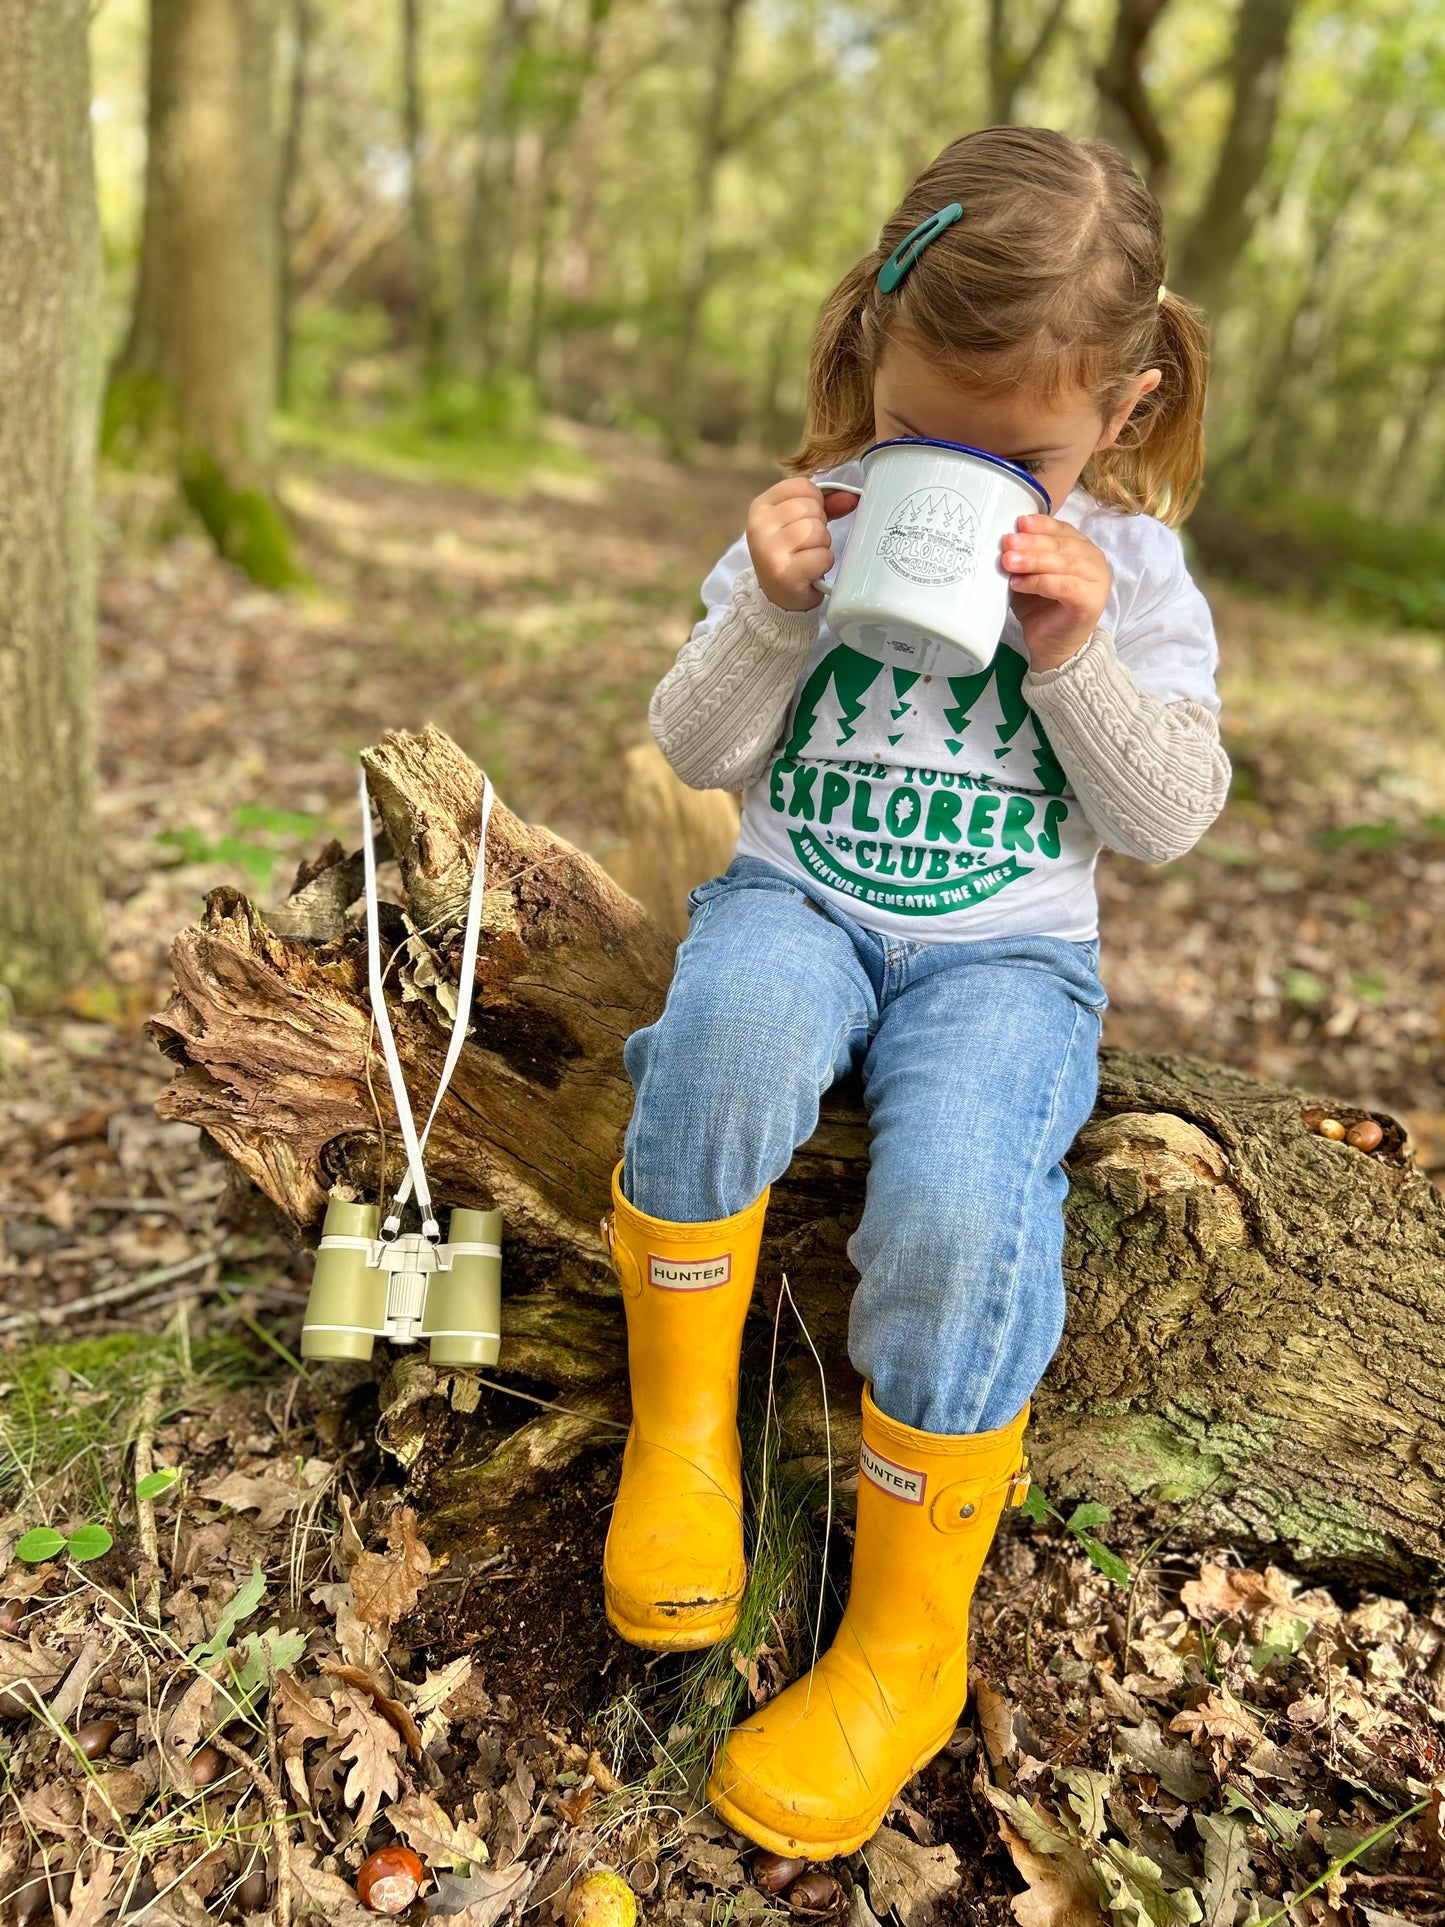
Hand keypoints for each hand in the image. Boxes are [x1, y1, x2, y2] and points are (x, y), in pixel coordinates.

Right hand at [746, 479, 857, 612]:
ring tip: (809, 556)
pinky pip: (821, 556)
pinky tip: (812, 570)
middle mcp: (760, 526)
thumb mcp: (800, 522)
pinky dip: (824, 563)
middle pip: (811, 507)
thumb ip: (825, 505)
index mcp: (761, 507)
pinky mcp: (784, 574)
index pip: (802, 486)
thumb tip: (851, 497)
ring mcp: (769, 551)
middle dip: (819, 525)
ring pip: (816, 530)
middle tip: (807, 544)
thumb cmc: (791, 555)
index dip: (816, 501)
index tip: (806, 519)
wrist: (778, 597)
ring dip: (822, 545)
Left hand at [1000, 515, 1110, 670]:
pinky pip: (1064, 586)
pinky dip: (1039, 582)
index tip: (1018, 522)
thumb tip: (1005, 539)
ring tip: (1008, 561)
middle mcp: (1094, 562)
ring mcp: (1097, 582)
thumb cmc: (1041, 610)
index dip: (1041, 525)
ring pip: (1064, 563)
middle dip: (1032, 542)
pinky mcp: (1091, 602)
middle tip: (1007, 542)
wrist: (1052, 649)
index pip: (1062, 531)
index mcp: (1082, 550)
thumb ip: (1025, 557)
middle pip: (1062, 545)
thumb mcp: (1029, 576)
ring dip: (1033, 560)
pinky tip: (1018, 583)